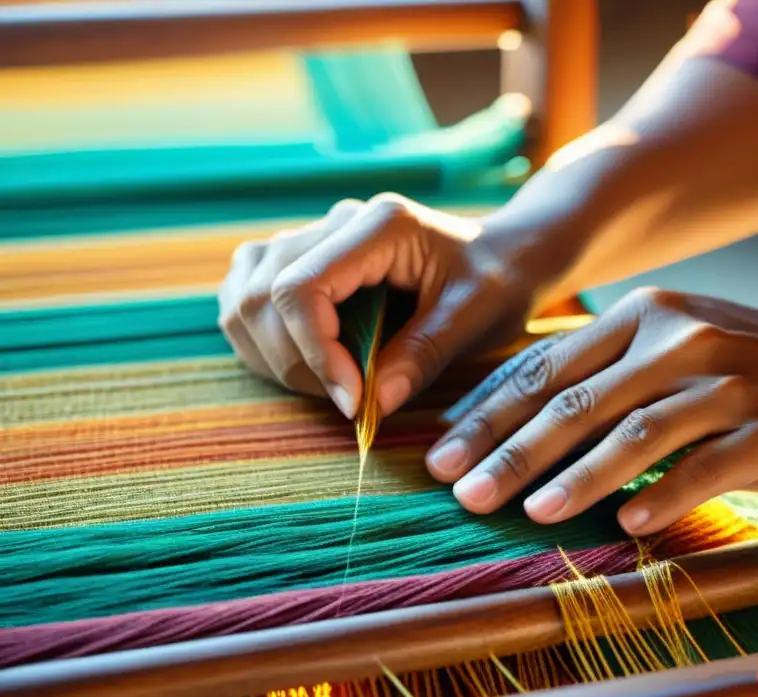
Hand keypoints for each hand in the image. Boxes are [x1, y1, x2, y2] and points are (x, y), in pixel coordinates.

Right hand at [217, 194, 556, 418]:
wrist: (503, 257)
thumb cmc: (497, 282)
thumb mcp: (476, 317)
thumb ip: (423, 355)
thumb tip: (371, 404)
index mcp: (379, 225)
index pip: (302, 287)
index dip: (315, 352)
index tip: (352, 401)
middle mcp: (336, 222)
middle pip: (263, 296)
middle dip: (297, 363)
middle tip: (351, 399)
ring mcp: (311, 237)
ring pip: (244, 298)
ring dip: (275, 356)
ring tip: (334, 382)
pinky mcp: (299, 259)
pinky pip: (247, 298)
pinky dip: (263, 342)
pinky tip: (307, 363)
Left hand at [426, 288, 757, 535]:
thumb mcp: (688, 341)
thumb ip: (617, 370)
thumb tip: (535, 424)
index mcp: (647, 313)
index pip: (546, 365)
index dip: (489, 412)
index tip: (442, 452)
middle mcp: (679, 338)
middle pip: (573, 400)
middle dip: (506, 449)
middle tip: (457, 491)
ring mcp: (726, 383)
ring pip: (628, 434)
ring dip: (570, 478)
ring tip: (524, 512)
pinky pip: (700, 469)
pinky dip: (658, 499)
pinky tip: (624, 529)